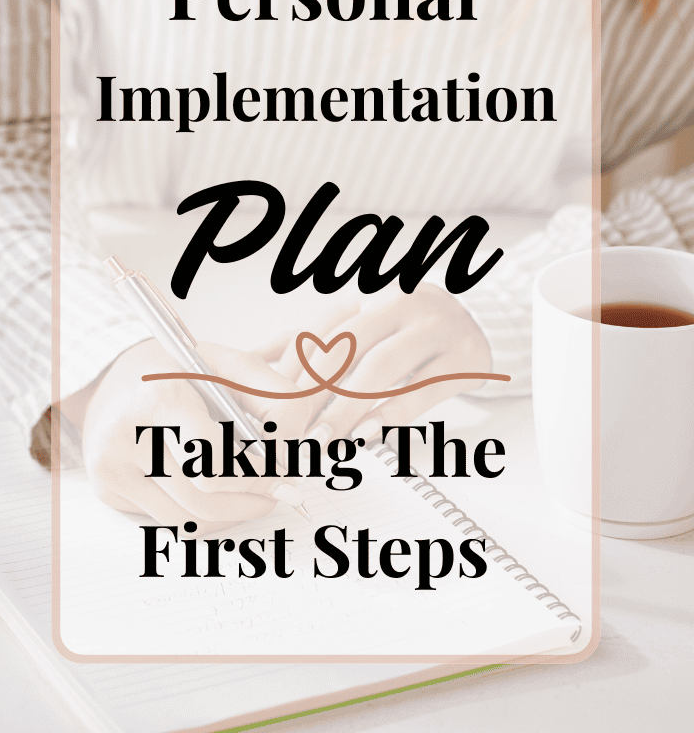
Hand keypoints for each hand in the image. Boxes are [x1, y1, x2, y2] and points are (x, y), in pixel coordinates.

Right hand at [76, 338, 315, 528]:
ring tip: (254, 496)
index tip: (284, 477)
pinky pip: (168, 521)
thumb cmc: (182, 370)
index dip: (258, 475)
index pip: (216, 458)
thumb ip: (276, 402)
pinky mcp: (106, 488)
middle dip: (252, 499)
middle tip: (279, 493)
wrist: (114, 373)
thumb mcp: (235, 366)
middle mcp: (125, 435)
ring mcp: (111, 467)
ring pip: (190, 518)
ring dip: (233, 514)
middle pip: (206, 496)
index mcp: (159, 397)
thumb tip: (295, 461)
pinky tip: (218, 495)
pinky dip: (204, 516)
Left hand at [261, 286, 490, 442]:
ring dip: (347, 409)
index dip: (297, 365)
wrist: (482, 327)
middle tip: (292, 428)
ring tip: (323, 440)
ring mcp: (439, 330)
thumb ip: (316, 342)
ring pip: (383, 370)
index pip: (326, 327)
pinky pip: (420, 392)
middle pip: (350, 346)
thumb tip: (251, 361)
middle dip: (316, 391)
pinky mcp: (464, 361)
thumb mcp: (367, 325)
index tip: (274, 402)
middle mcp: (407, 303)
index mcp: (376, 292)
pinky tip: (366, 435)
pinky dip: (391, 415)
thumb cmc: (410, 330)